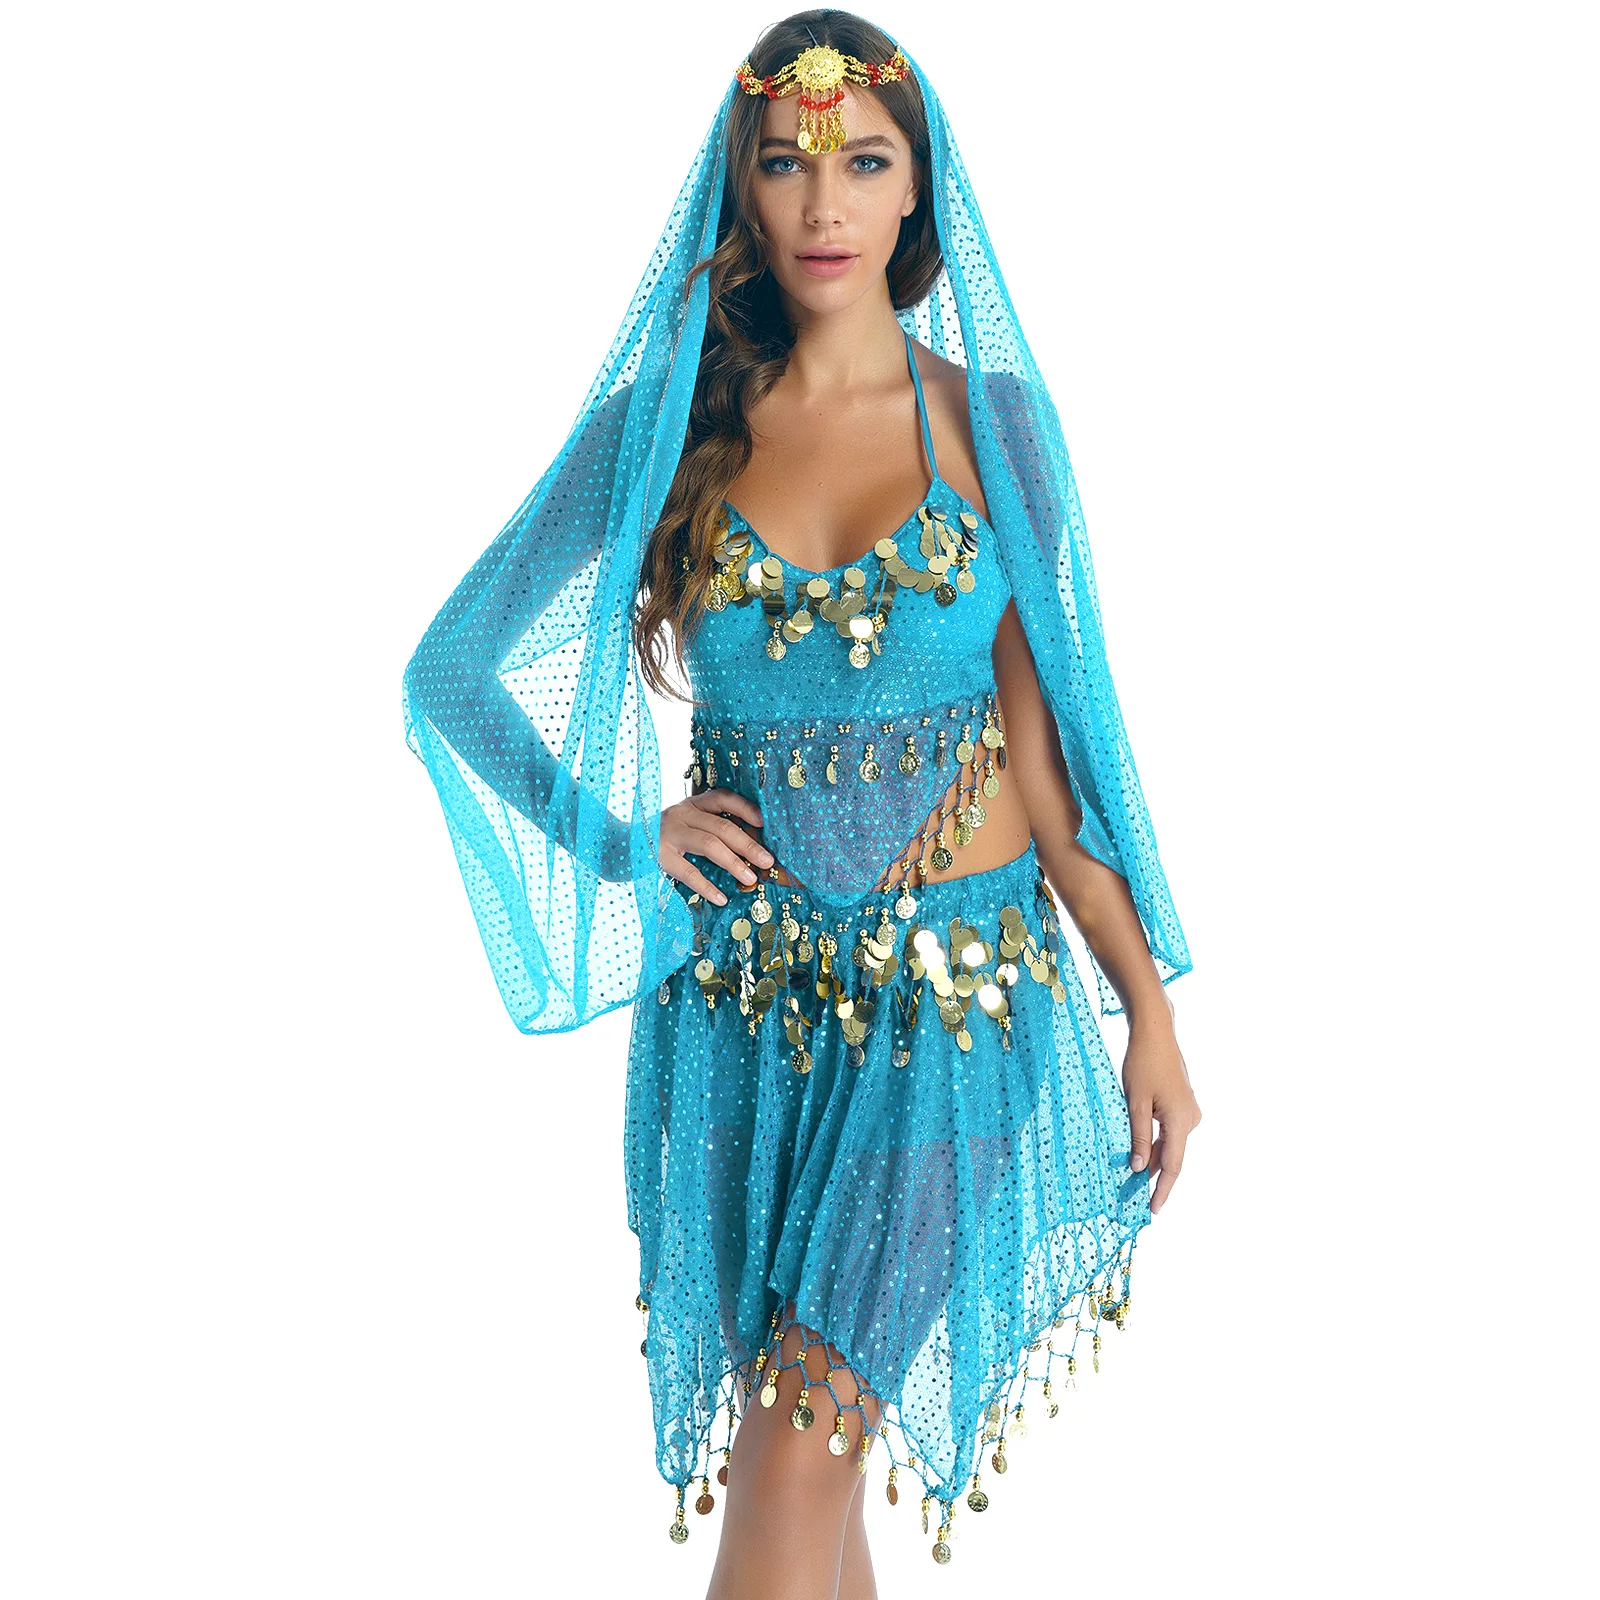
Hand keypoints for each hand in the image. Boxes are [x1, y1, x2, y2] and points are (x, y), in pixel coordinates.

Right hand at [659, 789, 772, 906]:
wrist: (612, 846)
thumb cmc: (655, 840)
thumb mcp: (681, 827)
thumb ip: (705, 830)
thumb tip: (746, 850)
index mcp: (690, 806)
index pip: (722, 798)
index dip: (745, 808)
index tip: (764, 822)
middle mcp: (680, 814)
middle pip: (722, 826)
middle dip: (748, 844)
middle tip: (767, 860)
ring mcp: (668, 834)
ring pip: (709, 844)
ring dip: (734, 862)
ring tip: (751, 878)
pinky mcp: (657, 856)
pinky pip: (688, 871)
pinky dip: (706, 886)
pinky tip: (720, 897)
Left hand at [1123, 1011, 1200, 1215]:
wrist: (1155, 1033)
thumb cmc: (1142, 1063)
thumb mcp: (1135, 1103)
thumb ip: (1138, 1137)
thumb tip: (1137, 1168)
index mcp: (1181, 1122)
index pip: (1172, 1166)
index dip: (1162, 1190)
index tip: (1153, 1210)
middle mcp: (1191, 1120)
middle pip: (1170, 1156)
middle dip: (1152, 1177)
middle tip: (1132, 1198)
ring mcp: (1189, 1112)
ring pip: (1168, 1144)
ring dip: (1150, 1158)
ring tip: (1130, 1179)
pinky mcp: (1182, 1105)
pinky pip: (1168, 1132)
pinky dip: (1153, 1143)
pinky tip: (1138, 1153)